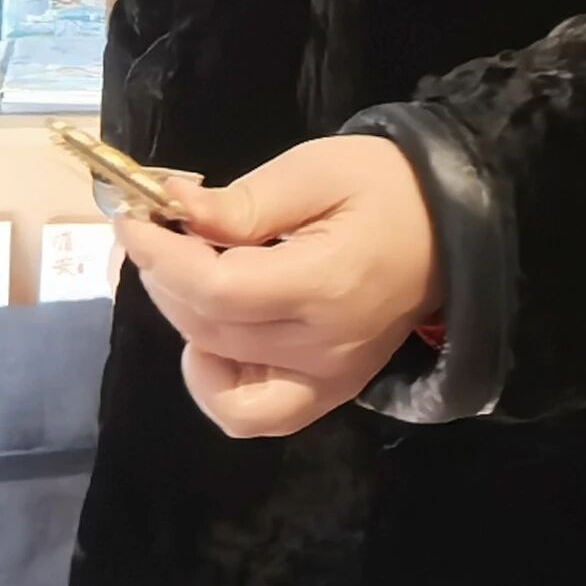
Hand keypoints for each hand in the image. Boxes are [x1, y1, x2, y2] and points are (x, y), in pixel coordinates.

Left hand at [119, 133, 438, 440]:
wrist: (452, 226)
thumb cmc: (386, 187)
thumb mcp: (317, 170)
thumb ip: (244, 202)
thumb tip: (173, 208)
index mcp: (326, 284)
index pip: (216, 288)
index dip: (160, 255)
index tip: (133, 217)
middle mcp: (323, 347)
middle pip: (209, 327)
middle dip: (164, 275)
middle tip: (158, 229)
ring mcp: (326, 380)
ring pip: (218, 371)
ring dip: (184, 321)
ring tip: (189, 274)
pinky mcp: (327, 394)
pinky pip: (252, 415)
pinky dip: (216, 386)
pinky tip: (212, 339)